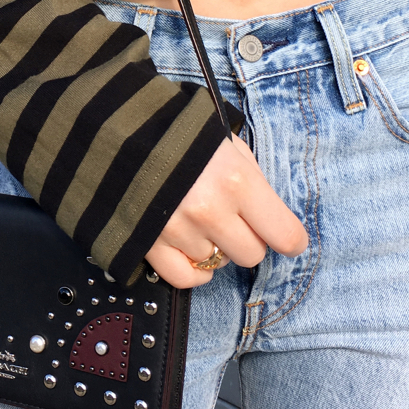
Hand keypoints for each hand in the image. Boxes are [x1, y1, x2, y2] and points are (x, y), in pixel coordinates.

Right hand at [145, 135, 308, 287]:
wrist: (120, 130)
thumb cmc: (180, 132)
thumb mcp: (228, 144)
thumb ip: (252, 181)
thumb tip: (267, 217)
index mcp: (237, 180)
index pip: (285, 235)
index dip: (289, 238)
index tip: (285, 237)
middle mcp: (211, 211)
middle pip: (252, 254)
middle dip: (247, 238)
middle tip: (233, 219)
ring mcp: (179, 230)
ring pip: (218, 263)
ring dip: (214, 246)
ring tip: (199, 219)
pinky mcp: (151, 243)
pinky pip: (186, 277)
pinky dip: (194, 270)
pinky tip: (194, 252)